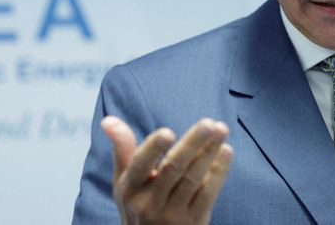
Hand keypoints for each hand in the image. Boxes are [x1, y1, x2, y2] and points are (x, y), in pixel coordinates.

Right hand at [101, 115, 232, 224]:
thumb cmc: (138, 205)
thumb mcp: (124, 182)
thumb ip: (121, 149)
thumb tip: (108, 120)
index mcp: (129, 189)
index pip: (140, 165)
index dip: (153, 149)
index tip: (168, 132)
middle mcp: (149, 203)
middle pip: (173, 169)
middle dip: (192, 144)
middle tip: (208, 124)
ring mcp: (172, 215)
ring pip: (193, 179)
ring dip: (209, 153)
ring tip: (221, 129)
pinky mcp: (194, 222)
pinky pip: (208, 194)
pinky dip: (218, 172)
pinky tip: (226, 152)